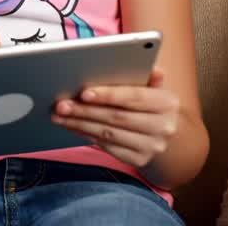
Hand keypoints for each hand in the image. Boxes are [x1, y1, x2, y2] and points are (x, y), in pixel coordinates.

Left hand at [52, 68, 180, 167]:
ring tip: (60, 116)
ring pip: (109, 134)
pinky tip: (72, 126)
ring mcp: (152, 146)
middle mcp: (164, 127)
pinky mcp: (140, 160)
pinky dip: (87, 135)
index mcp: (167, 103)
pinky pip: (108, 147)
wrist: (163, 130)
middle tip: (61, 105)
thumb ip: (146, 74)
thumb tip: (154, 68)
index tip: (84, 93)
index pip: (134, 97)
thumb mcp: (152, 85)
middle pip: (117, 117)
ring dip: (80, 124)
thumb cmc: (149, 101)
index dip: (108, 95)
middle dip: (85, 111)